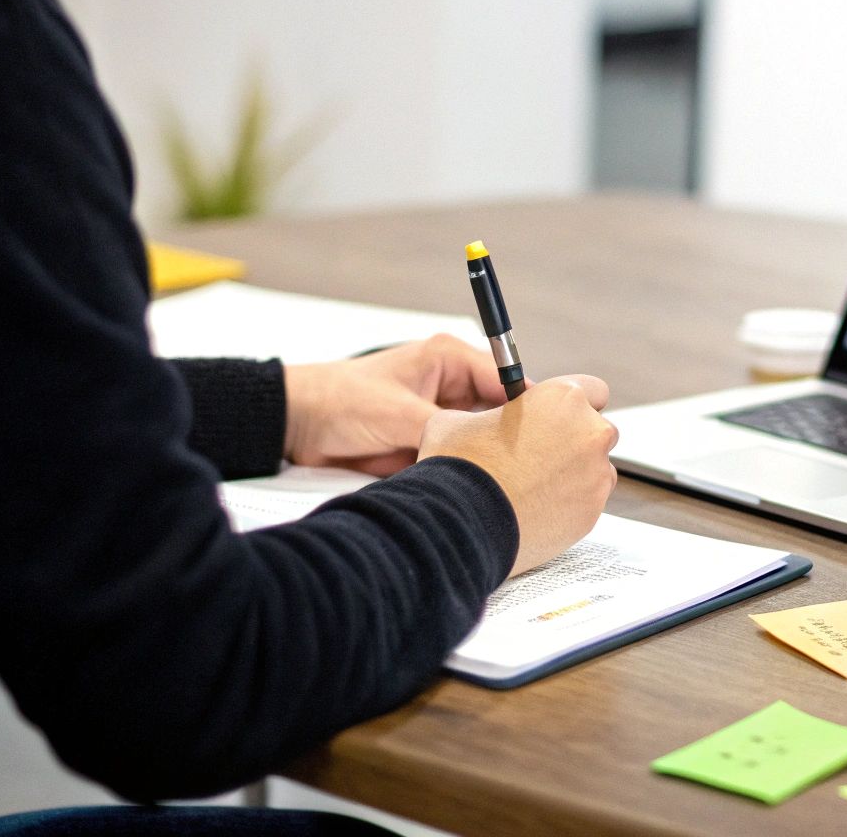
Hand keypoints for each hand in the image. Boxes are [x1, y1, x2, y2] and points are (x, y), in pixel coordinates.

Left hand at [283, 335, 508, 475]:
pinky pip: (461, 458)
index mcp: (450, 360)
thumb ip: (444, 430)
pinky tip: (479, 487)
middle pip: (501, 412)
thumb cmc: (341, 400)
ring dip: (488, 458)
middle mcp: (452, 386)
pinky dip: (468, 472)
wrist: (298, 425)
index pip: (507, 379)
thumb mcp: (397, 413)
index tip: (547, 435)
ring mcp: (442, 417)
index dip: (529, 407)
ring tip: (507, 480)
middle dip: (512, 437)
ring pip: (483, 439)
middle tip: (530, 465)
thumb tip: (481, 451)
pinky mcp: (430, 443)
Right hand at [417, 374, 617, 575]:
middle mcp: (589, 432)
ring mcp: (596, 475)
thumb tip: (482, 423)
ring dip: (576, 475)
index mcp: (563, 398)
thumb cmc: (461, 467)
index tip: (560, 416)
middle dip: (577, 441)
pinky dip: (570, 506)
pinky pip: (588, 504)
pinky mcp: (593, 512)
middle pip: (598, 431)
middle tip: (543, 455)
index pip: (594, 390)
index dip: (574, 404)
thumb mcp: (459, 420)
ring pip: (597, 470)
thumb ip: (487, 414)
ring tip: (536, 488)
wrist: (462, 521)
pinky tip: (538, 509)